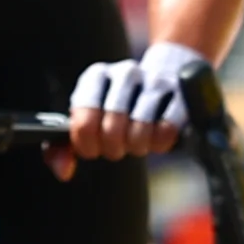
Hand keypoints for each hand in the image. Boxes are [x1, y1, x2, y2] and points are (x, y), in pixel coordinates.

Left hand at [68, 40, 208, 163]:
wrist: (165, 79)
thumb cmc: (117, 110)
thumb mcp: (86, 121)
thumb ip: (62, 148)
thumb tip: (64, 170)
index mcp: (95, 76)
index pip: (83, 123)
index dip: (88, 146)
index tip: (93, 148)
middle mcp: (124, 73)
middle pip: (112, 128)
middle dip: (114, 148)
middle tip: (118, 146)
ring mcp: (155, 80)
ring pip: (140, 129)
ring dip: (137, 146)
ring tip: (137, 141)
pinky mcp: (181, 94)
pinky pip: (167, 130)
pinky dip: (160, 144)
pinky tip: (156, 137)